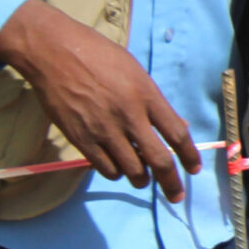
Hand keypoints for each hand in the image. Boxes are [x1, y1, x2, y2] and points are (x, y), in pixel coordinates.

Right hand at [0, 0, 198, 202]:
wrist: (55, 54)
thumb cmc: (99, 56)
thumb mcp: (136, 72)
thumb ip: (155, 102)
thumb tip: (176, 127)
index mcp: (147, 96)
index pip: (177, 134)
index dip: (189, 156)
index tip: (194, 169)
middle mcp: (129, 116)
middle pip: (159, 160)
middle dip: (171, 183)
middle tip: (176, 194)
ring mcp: (104, 130)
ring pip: (132, 170)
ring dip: (141, 179)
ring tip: (143, 178)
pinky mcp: (81, 139)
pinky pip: (105, 168)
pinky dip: (116, 173)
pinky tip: (118, 168)